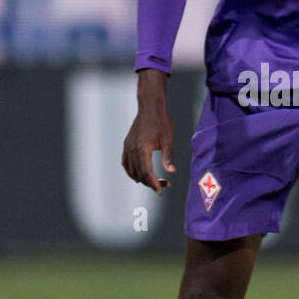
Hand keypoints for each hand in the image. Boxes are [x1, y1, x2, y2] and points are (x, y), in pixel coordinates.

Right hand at [121, 69, 175, 193]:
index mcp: (142, 149)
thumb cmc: (161, 121)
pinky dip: (132, 171)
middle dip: (150, 183)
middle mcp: (132, 149)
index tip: (161, 191)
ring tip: (154, 181)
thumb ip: (168, 156)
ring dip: (141, 178)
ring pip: (131, 170)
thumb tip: (171, 171)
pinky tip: (139, 173)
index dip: (153, 184)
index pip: (146, 173)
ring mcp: (128, 147)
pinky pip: (126, 162)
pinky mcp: (127, 144)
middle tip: (164, 185)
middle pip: (139, 174)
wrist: (150, 107)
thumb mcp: (168, 139)